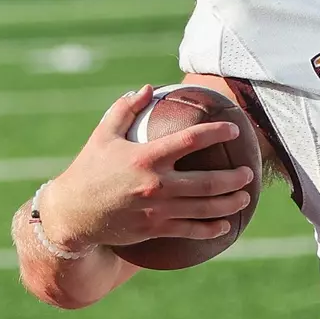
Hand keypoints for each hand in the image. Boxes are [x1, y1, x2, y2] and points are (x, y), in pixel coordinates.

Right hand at [38, 86, 254, 254]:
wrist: (70, 215)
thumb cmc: (88, 171)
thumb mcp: (102, 136)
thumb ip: (125, 110)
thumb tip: (147, 88)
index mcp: (146, 158)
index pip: (190, 141)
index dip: (215, 133)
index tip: (233, 129)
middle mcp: (155, 185)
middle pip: (207, 182)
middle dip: (234, 178)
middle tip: (248, 172)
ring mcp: (157, 210)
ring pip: (204, 209)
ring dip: (230, 204)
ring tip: (246, 196)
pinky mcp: (155, 229)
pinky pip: (190, 230)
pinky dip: (211, 229)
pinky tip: (225, 225)